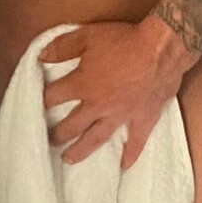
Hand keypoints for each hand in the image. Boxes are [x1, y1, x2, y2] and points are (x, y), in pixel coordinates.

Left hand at [40, 14, 197, 167]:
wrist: (162, 47)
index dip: (44, 99)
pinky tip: (123, 166)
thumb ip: (62, 47)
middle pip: (71, 125)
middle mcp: (98, 105)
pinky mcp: (142, 119)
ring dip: (80, 150)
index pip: (54, 97)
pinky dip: (129, 155)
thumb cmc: (125, 40)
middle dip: (57, 133)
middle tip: (49, 140)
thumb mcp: (88, 36)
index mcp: (83, 85)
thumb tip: (40, 56)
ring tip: (68, 159)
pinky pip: (135, 142)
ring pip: (95, 138)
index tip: (39, 104)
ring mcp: (120, 115)